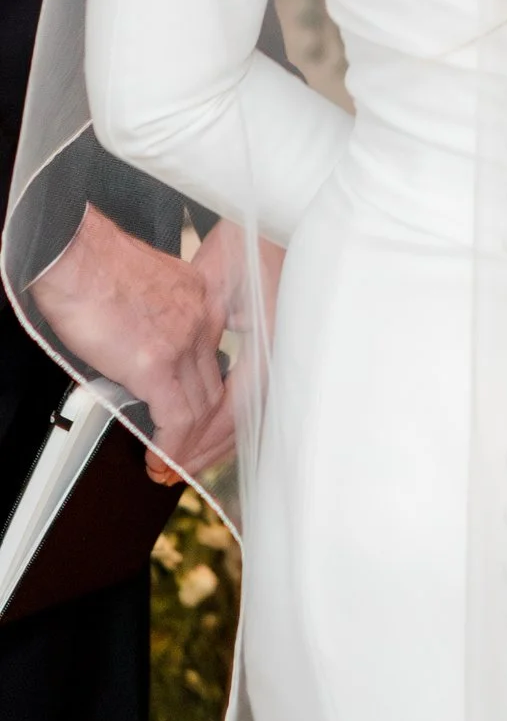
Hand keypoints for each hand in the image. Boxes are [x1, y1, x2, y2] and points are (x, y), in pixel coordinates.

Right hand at [27, 208, 234, 470]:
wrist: (75, 256)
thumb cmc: (95, 268)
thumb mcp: (145, 293)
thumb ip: (160, 324)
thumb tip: (146, 360)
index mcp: (200, 298)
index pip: (216, 360)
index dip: (207, 398)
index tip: (195, 421)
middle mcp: (202, 318)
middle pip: (216, 388)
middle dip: (204, 429)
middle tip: (185, 452)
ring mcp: (183, 342)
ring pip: (202, 408)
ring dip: (188, 445)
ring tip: (171, 464)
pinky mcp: (158, 364)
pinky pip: (177, 419)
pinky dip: (171, 447)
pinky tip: (158, 460)